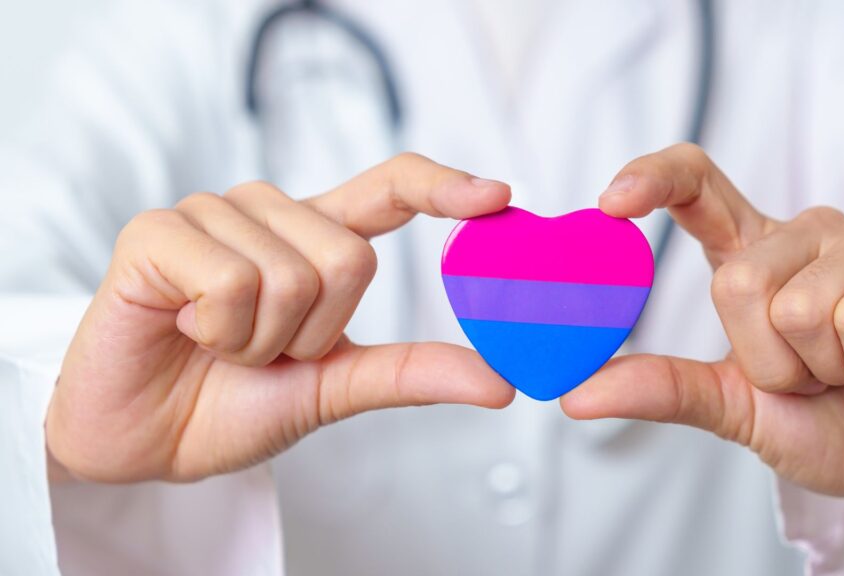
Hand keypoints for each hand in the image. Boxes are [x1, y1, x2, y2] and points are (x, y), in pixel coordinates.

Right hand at [48, 153, 514, 482]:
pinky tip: (186, 329)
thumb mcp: (334, 387)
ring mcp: (213, 214)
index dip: (442, 187)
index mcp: (316, 239)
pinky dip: (220, 330)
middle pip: (349, 257)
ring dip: (261, 340)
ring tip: (220, 342)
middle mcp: (269, 213)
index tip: (497, 197)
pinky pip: (231, 279)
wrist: (144, 441)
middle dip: (312, 334)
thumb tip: (499, 382)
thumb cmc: (235, 404)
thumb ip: (409, 373)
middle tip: (263, 350)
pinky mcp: (158, 231)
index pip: (389, 186)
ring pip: (290, 274)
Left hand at [563, 144, 843, 503]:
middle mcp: (808, 234)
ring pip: (801, 307)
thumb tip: (576, 394)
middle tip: (813, 375)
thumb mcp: (732, 406)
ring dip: (824, 368)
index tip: (611, 202)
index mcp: (754, 254)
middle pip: (740, 282)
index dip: (653, 178)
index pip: (697, 184)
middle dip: (770, 361)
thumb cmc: (824, 423)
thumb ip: (663, 388)